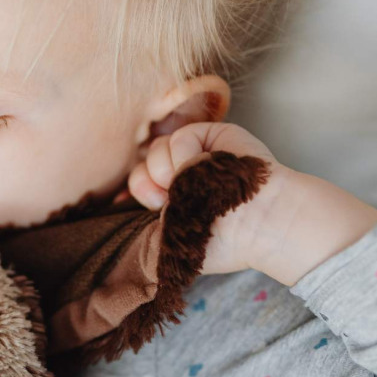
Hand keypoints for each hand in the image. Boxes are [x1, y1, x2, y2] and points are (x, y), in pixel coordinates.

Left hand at [127, 122, 376, 284]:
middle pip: (143, 165)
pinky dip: (187, 155)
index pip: (140, 182)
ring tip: (195, 187)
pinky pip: (178, 137)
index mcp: (177, 197)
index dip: (140, 190)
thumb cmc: (222, 242)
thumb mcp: (176, 241)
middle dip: (152, 184)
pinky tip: (207, 169)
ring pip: (156, 149)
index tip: (156, 206)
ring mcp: (198, 152)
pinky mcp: (213, 134)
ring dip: (169, 172)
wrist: (257, 225)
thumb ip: (146, 226)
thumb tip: (119, 202)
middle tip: (176, 199)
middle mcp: (185, 172)